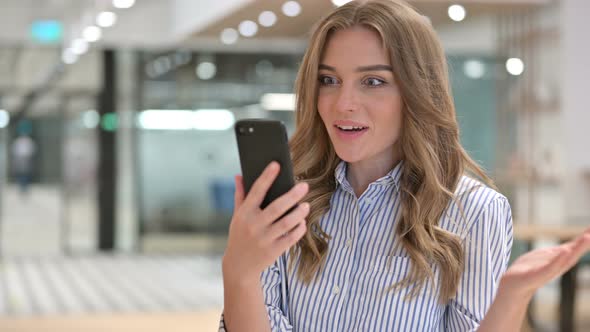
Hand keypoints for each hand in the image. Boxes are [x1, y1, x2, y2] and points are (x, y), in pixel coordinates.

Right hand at [222, 162, 309, 284]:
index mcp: (244, 213)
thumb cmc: (240, 235)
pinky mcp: (274, 250)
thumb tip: (239, 175)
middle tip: (305, 186)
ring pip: (287, 223)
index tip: (276, 165)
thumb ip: (240, 196)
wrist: (239, 266)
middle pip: (277, 207)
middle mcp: (254, 225)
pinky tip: (302, 222)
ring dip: (299, 213)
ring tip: (306, 205)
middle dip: (292, 196)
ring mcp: (264, 239)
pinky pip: (291, 238)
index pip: (256, 191)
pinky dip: (299, 229)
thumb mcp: (237, 216)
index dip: (266, 177)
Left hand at [501, 227, 589, 298]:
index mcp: (560, 259)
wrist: (513, 284)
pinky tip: (565, 251)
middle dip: (585, 243)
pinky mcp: (537, 275)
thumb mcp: (549, 255)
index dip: (585, 237)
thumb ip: (561, 251)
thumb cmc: (531, 269)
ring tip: (587, 237)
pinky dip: (558, 260)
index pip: (575, 246)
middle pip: (574, 252)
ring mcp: (549, 270)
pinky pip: (550, 268)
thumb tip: (572, 244)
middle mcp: (558, 265)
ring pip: (565, 259)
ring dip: (576, 249)